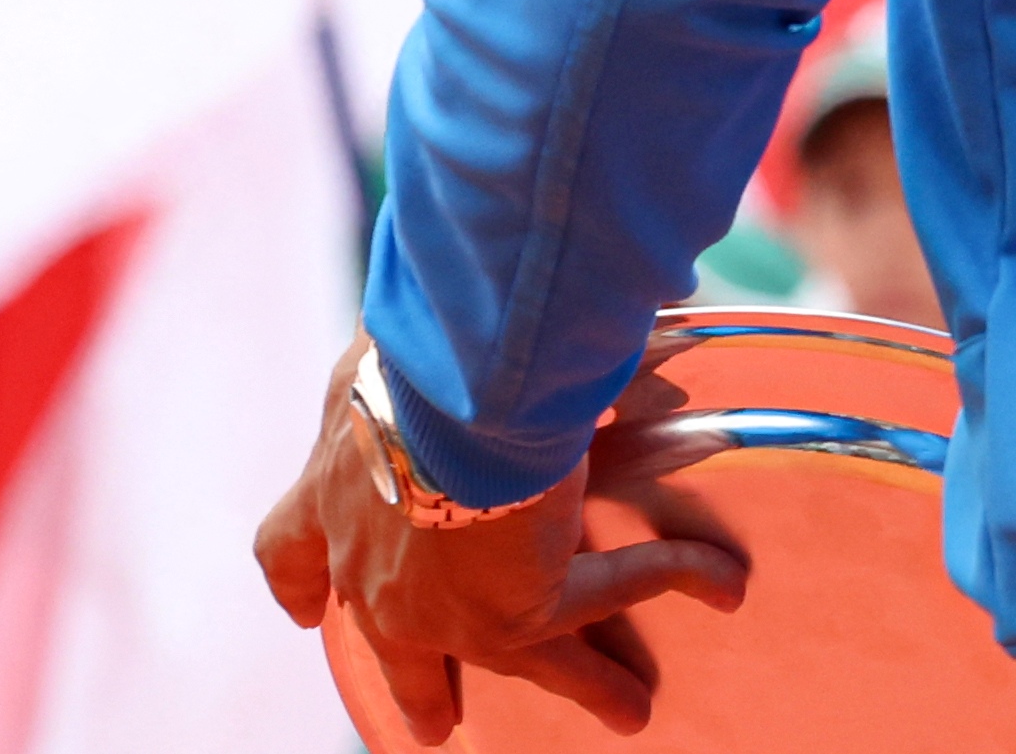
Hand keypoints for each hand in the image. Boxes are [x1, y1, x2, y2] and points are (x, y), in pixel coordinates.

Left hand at [254, 337, 742, 741]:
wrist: (455, 389)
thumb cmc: (418, 352)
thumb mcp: (384, 349)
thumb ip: (418, 349)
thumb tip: (477, 303)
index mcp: (331, 495)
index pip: (292, 554)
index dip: (304, 587)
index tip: (307, 610)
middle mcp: (374, 570)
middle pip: (396, 653)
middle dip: (419, 688)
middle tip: (433, 725)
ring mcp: (442, 606)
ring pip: (516, 658)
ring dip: (585, 681)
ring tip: (629, 710)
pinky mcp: (517, 610)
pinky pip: (611, 594)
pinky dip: (674, 576)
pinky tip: (723, 582)